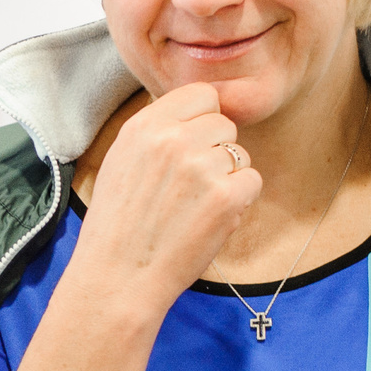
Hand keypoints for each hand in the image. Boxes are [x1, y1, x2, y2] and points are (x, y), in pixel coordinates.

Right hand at [71, 83, 262, 317]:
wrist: (118, 276)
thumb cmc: (118, 224)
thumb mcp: (120, 160)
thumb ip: (156, 132)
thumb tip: (195, 114)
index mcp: (144, 126)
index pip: (201, 94)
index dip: (202, 120)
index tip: (192, 145)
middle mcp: (173, 140)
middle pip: (224, 124)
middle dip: (215, 151)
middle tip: (190, 185)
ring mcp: (202, 167)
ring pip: (239, 154)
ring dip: (226, 177)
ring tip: (195, 206)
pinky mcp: (226, 197)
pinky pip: (252, 181)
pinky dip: (238, 201)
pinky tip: (209, 219)